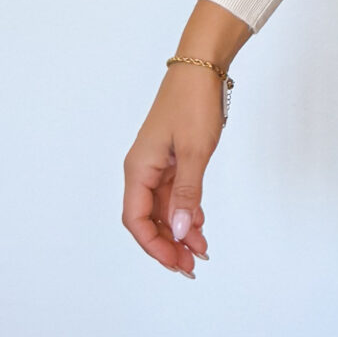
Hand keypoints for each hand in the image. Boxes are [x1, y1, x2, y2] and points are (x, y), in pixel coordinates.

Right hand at [123, 66, 226, 277]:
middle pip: (148, 219)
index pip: (136, 219)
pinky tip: (200, 228)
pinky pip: (175, 196)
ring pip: (163, 210)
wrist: (201, 69)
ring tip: (200, 254)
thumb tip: (179, 231)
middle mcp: (143, 170)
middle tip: (192, 267)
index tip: (176, 262)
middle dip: (167, 245)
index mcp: (139, 169)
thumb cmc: (193, 103)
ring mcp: (158, 166)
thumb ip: (187, 193)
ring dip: (179, 233)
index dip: (153, 245)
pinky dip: (187, 213)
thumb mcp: (195, 151)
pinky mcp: (173, 161)